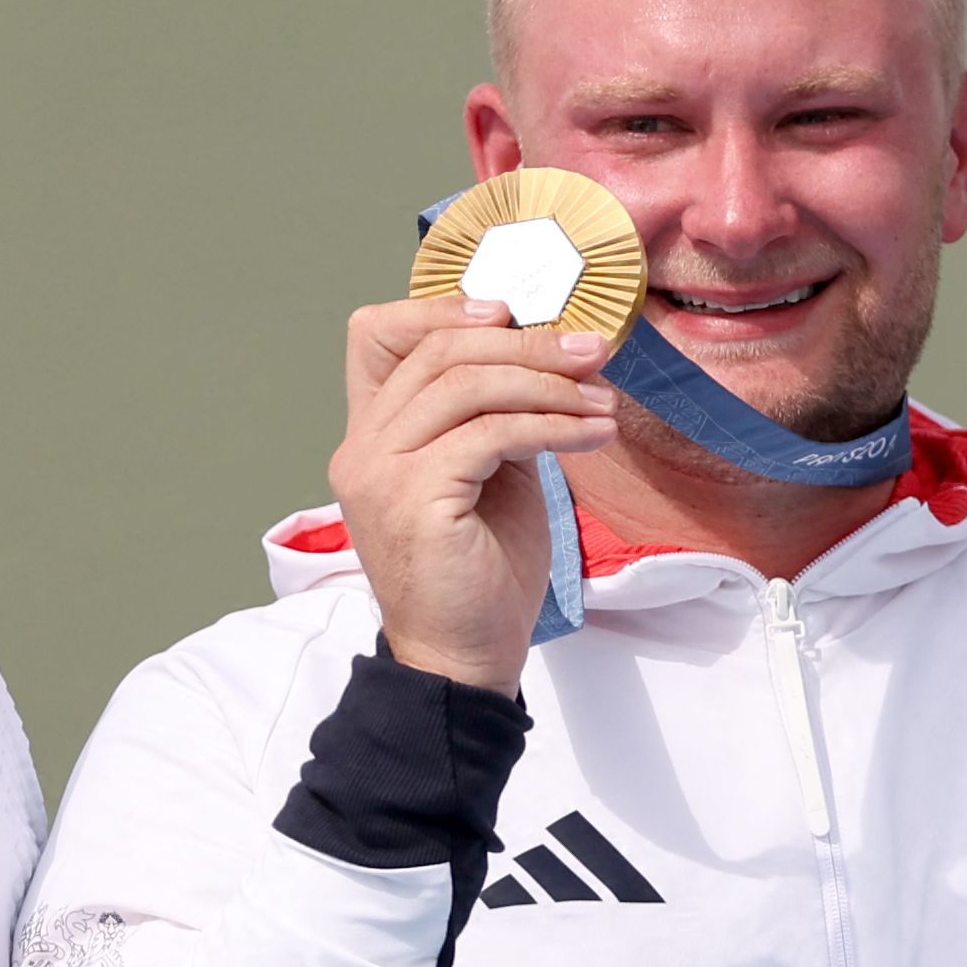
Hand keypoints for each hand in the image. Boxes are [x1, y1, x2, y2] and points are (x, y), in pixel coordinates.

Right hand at [328, 296, 618, 690]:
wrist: (466, 658)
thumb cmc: (483, 571)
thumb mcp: (490, 472)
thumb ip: (495, 413)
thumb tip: (551, 355)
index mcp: (371, 434)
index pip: (377, 335)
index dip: (441, 308)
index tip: (512, 312)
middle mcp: (362, 447)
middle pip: (438, 351)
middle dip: (525, 343)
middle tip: (591, 351)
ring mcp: (380, 472)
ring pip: (467, 384)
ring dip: (550, 383)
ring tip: (604, 400)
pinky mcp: (414, 497)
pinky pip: (492, 432)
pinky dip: (553, 424)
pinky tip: (594, 432)